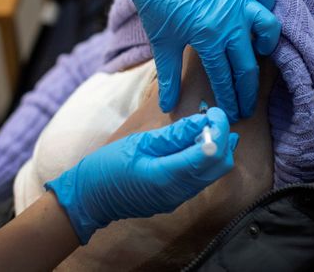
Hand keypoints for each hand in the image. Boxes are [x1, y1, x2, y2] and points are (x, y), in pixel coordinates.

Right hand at [45, 107, 238, 243]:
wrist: (89, 200)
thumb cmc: (107, 168)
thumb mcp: (138, 143)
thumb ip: (173, 135)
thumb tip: (201, 121)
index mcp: (167, 176)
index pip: (209, 153)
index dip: (219, 130)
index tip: (215, 112)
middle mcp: (178, 192)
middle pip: (220, 166)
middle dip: (223, 139)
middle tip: (212, 117)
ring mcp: (178, 198)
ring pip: (213, 173)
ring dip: (217, 149)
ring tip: (205, 127)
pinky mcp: (175, 198)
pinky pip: (201, 179)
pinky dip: (206, 159)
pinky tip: (196, 143)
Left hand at [116, 0, 280, 121]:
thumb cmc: (157, 5)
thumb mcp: (162, 43)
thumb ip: (169, 77)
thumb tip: (167, 106)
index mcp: (208, 38)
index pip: (225, 77)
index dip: (230, 99)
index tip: (234, 113)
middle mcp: (230, 20)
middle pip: (248, 63)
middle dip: (248, 90)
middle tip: (248, 104)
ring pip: (268, 26)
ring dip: (267, 43)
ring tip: (258, 51)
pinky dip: (266, 3)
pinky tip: (258, 14)